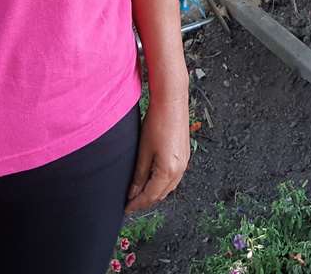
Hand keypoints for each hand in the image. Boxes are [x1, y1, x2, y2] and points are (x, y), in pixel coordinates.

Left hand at [125, 95, 190, 212]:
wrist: (172, 102)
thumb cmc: (157, 122)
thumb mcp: (144, 151)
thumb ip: (139, 174)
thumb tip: (133, 192)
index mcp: (168, 171)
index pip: (150, 196)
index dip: (137, 204)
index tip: (126, 208)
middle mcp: (180, 170)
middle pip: (161, 195)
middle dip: (145, 200)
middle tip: (130, 202)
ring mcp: (184, 163)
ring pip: (168, 187)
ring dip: (154, 192)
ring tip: (139, 192)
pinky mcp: (185, 156)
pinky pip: (173, 177)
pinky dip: (162, 183)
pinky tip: (152, 179)